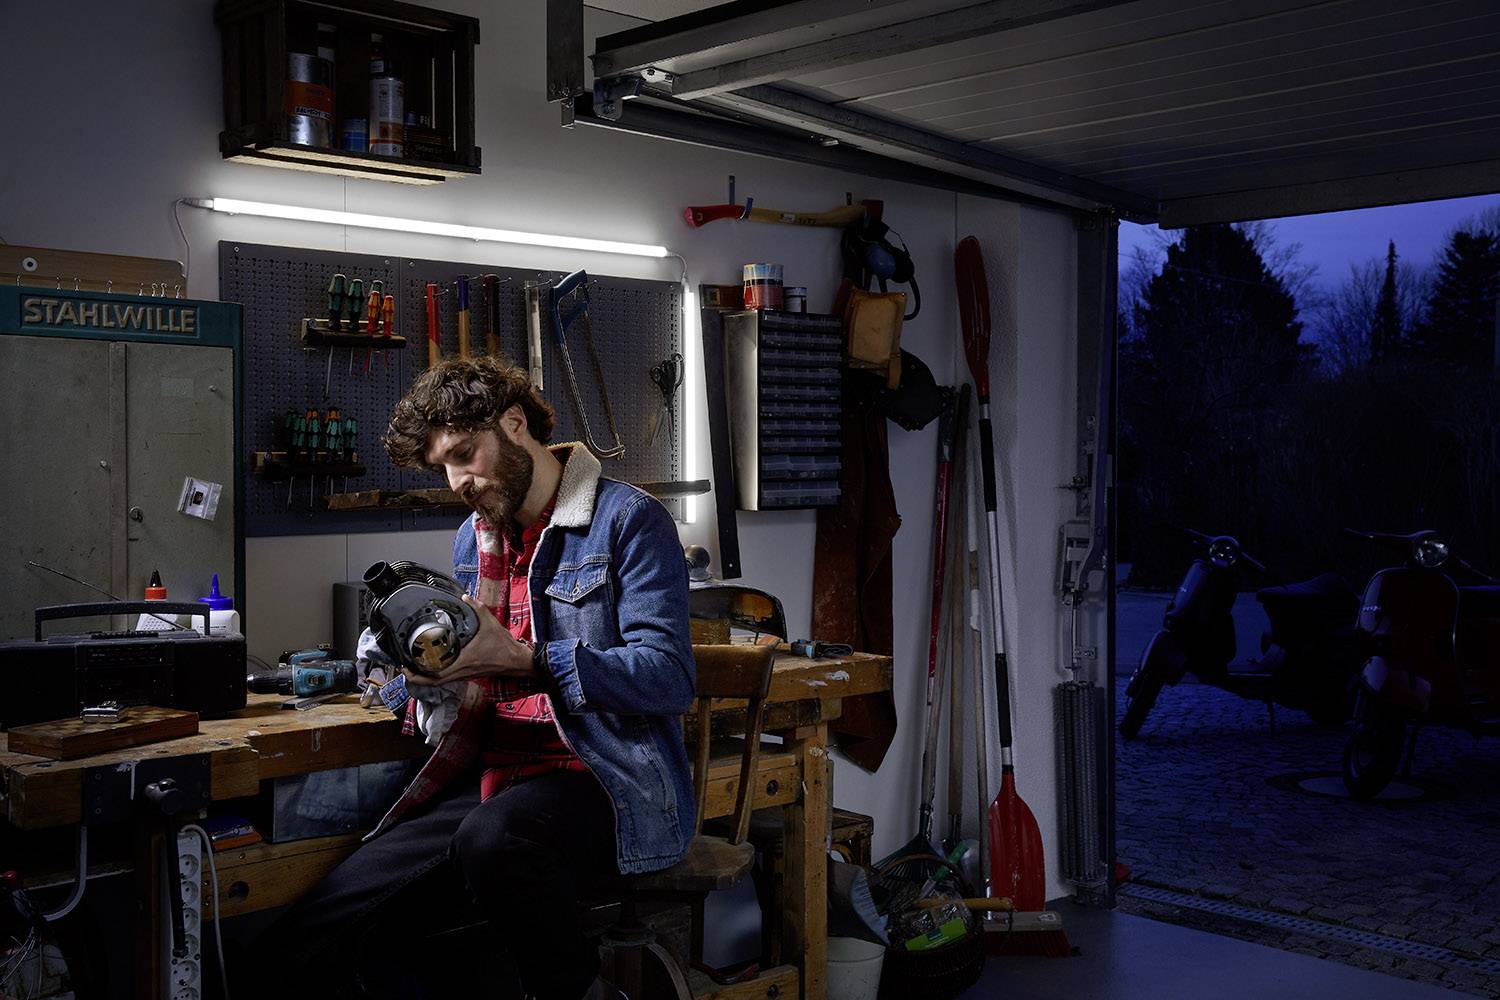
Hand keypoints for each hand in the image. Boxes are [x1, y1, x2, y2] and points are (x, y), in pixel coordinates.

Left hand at [402, 594, 537, 686]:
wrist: (515, 661)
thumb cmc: (503, 647)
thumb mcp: (490, 623)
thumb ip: (477, 608)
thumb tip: (465, 597)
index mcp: (463, 662)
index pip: (434, 676)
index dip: (416, 674)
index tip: (405, 666)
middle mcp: (460, 672)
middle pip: (431, 683)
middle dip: (414, 677)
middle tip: (404, 667)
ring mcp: (463, 675)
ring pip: (438, 682)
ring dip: (424, 677)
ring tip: (413, 666)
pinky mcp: (467, 674)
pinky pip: (446, 678)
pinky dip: (435, 675)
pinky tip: (432, 664)